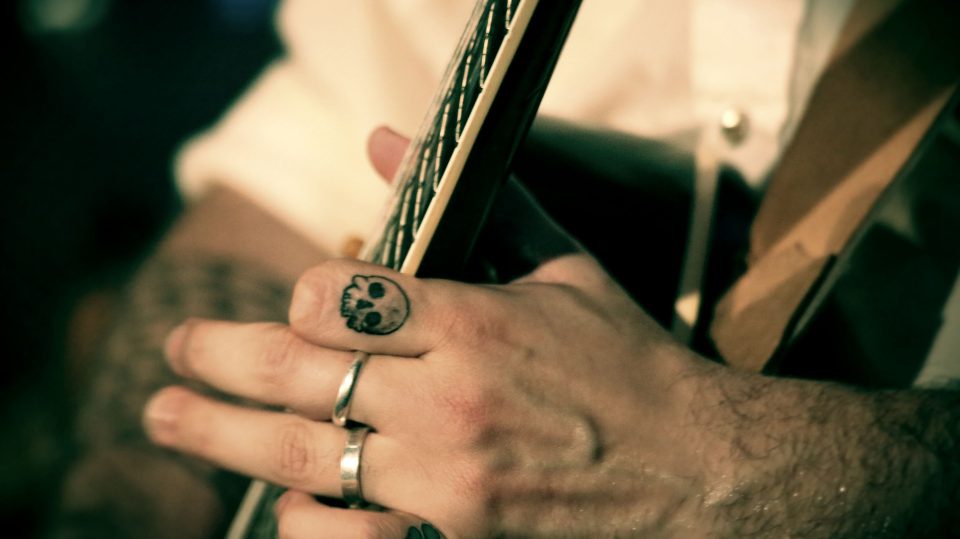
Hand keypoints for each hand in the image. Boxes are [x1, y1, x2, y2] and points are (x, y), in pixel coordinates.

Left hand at [141, 128, 726, 536]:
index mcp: (478, 322)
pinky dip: (300, 520)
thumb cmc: (628, 366)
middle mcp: (450, 400)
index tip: (295, 302)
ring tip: (169, 418)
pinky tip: (279, 504)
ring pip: (299, 454)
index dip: (299, 296)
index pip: (335, 296)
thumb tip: (385, 140)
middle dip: (213, 356)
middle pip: (293, 370)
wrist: (700, 474)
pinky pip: (343, 538)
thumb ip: (481, 204)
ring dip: (219, 435)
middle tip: (171, 354)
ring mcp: (446, 481)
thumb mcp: (564, 269)